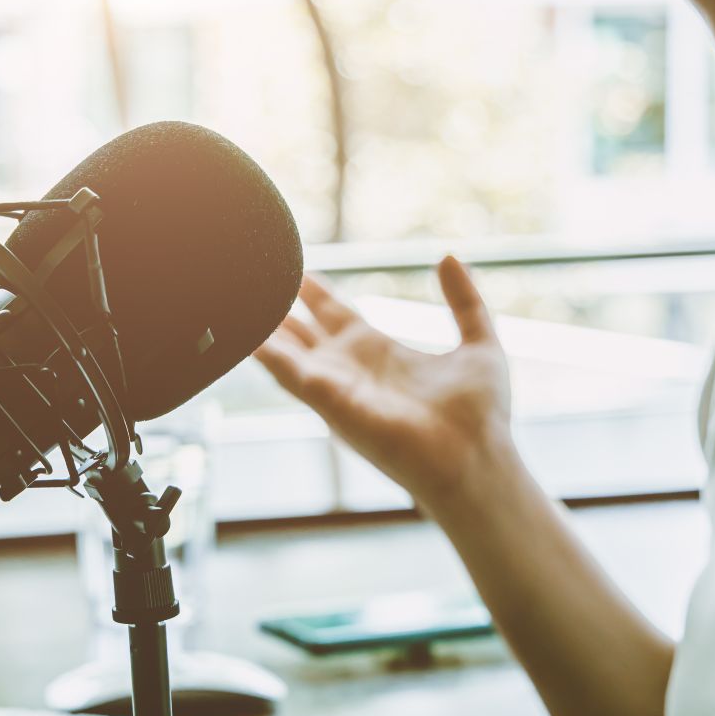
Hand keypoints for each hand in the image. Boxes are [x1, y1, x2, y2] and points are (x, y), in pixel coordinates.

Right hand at [252, 257, 510, 506]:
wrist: (477, 459)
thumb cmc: (481, 417)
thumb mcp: (479, 343)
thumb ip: (464, 302)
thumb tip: (446, 257)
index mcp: (380, 354)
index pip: (336, 317)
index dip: (315, 294)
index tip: (297, 272)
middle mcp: (351, 371)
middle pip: (302, 333)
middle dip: (277, 310)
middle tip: (252, 280)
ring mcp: (337, 387)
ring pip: (285, 352)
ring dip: (261, 328)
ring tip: (233, 301)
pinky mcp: (330, 402)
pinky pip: (287, 372)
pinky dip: (264, 352)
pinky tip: (243, 332)